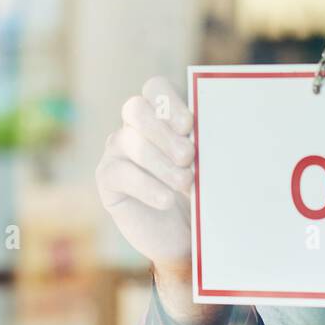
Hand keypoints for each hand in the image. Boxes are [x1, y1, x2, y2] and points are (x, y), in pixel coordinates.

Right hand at [96, 76, 229, 324]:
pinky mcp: (107, 178)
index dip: (170, 102)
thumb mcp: (206, 167)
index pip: (155, 88)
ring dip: (161, 162)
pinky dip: (147, 186)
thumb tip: (216, 133)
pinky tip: (167, 200)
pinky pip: (121, 174)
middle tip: (188, 155)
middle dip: (163, 131)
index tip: (190, 125)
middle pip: (135, 108)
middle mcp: (133, 126)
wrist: (181, 236)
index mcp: (159, 114)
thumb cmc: (198, 192)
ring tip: (186, 182)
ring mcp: (117, 150)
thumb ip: (204, 146)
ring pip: (131, 142)